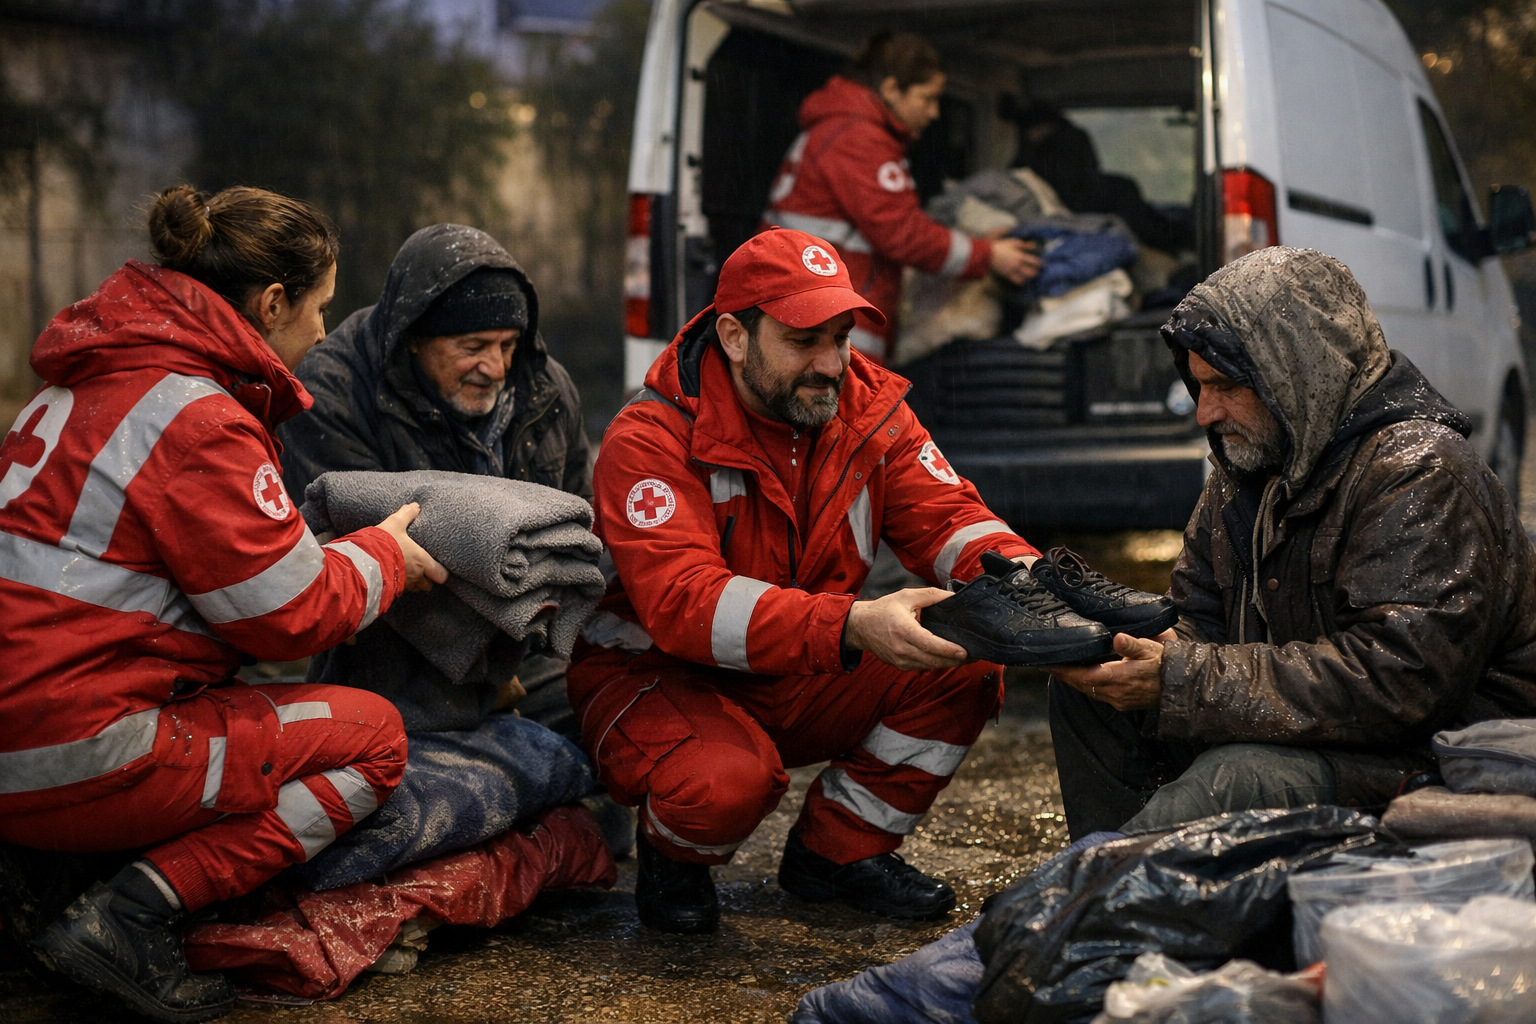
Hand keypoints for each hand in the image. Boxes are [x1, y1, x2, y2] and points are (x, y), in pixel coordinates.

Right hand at [375, 503, 448, 592]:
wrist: (362, 562)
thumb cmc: (383, 543)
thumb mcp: (394, 524)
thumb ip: (406, 515)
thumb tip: (415, 506)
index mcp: (422, 561)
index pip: (441, 575)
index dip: (440, 572)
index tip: (437, 568)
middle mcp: (416, 576)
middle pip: (428, 585)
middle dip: (426, 579)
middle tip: (422, 570)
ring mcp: (403, 586)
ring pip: (414, 589)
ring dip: (413, 583)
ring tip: (408, 573)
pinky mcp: (390, 590)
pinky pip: (400, 591)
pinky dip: (399, 586)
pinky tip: (393, 577)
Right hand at [846, 588, 968, 670]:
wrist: (860, 626)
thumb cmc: (883, 610)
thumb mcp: (906, 596)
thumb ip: (932, 595)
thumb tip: (954, 597)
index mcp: (903, 629)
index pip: (929, 644)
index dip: (948, 650)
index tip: (964, 652)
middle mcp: (901, 648)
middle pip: (933, 660)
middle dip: (955, 660)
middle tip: (974, 656)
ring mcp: (900, 660)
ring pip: (929, 666)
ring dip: (948, 663)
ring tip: (965, 658)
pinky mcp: (900, 666)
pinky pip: (923, 667)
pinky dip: (936, 663)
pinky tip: (947, 658)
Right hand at [988, 238, 1042, 285]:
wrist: (987, 255)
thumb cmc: (1000, 247)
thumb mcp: (1013, 242)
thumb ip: (1024, 244)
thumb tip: (1033, 245)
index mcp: (1020, 256)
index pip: (1034, 261)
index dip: (1040, 263)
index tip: (1043, 265)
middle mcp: (1017, 265)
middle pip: (1030, 271)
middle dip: (1036, 272)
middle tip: (1039, 272)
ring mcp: (1012, 271)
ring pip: (1025, 277)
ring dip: (1029, 278)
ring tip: (1032, 277)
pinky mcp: (1007, 275)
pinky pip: (1016, 281)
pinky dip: (1021, 282)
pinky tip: (1023, 281)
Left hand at [1045, 629, 1173, 710]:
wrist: (1184, 687)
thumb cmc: (1167, 664)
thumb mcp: (1152, 649)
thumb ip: (1133, 644)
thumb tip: (1117, 638)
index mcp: (1119, 679)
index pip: (1082, 676)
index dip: (1063, 671)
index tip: (1046, 663)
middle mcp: (1115, 694)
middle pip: (1080, 685)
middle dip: (1062, 675)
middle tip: (1044, 663)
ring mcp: (1118, 700)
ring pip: (1087, 690)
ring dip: (1072, 680)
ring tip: (1057, 668)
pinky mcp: (1123, 702)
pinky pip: (1097, 693)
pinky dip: (1084, 683)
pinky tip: (1079, 674)